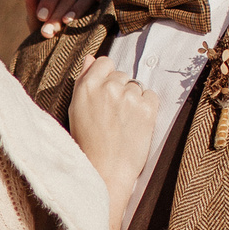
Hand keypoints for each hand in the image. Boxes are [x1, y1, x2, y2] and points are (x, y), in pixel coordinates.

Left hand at [21, 0, 104, 38]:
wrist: (63, 53)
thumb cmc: (49, 34)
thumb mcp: (37, 24)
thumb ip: (32, 8)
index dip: (48, 1)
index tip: (41, 18)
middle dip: (57, 12)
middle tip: (48, 31)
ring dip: (76, 8)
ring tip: (67, 23)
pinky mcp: (103, 9)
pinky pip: (106, 1)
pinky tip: (101, 2)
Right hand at [68, 55, 159, 205]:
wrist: (106, 170)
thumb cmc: (88, 143)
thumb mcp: (76, 110)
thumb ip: (83, 81)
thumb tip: (90, 58)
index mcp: (87, 86)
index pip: (104, 62)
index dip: (107, 76)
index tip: (107, 92)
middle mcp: (109, 87)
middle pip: (121, 75)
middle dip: (119, 90)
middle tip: (114, 114)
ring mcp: (129, 97)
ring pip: (136, 86)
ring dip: (133, 99)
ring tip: (124, 122)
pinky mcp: (147, 108)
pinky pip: (151, 96)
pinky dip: (147, 107)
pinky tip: (136, 123)